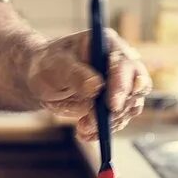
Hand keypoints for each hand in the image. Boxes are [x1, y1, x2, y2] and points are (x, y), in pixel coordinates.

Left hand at [27, 29, 151, 140]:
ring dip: (109, 122)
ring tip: (83, 127)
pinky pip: (117, 121)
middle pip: (137, 87)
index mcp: (108, 45)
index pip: (125, 64)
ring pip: (129, 108)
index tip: (112, 105)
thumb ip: (75, 74)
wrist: (41, 81)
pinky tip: (83, 133)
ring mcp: (120, 86)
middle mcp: (120, 64)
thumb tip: (96, 86)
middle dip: (120, 108)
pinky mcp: (115, 105)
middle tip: (97, 121)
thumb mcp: (55, 65)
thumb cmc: (48, 65)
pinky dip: (101, 131)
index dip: (122, 85)